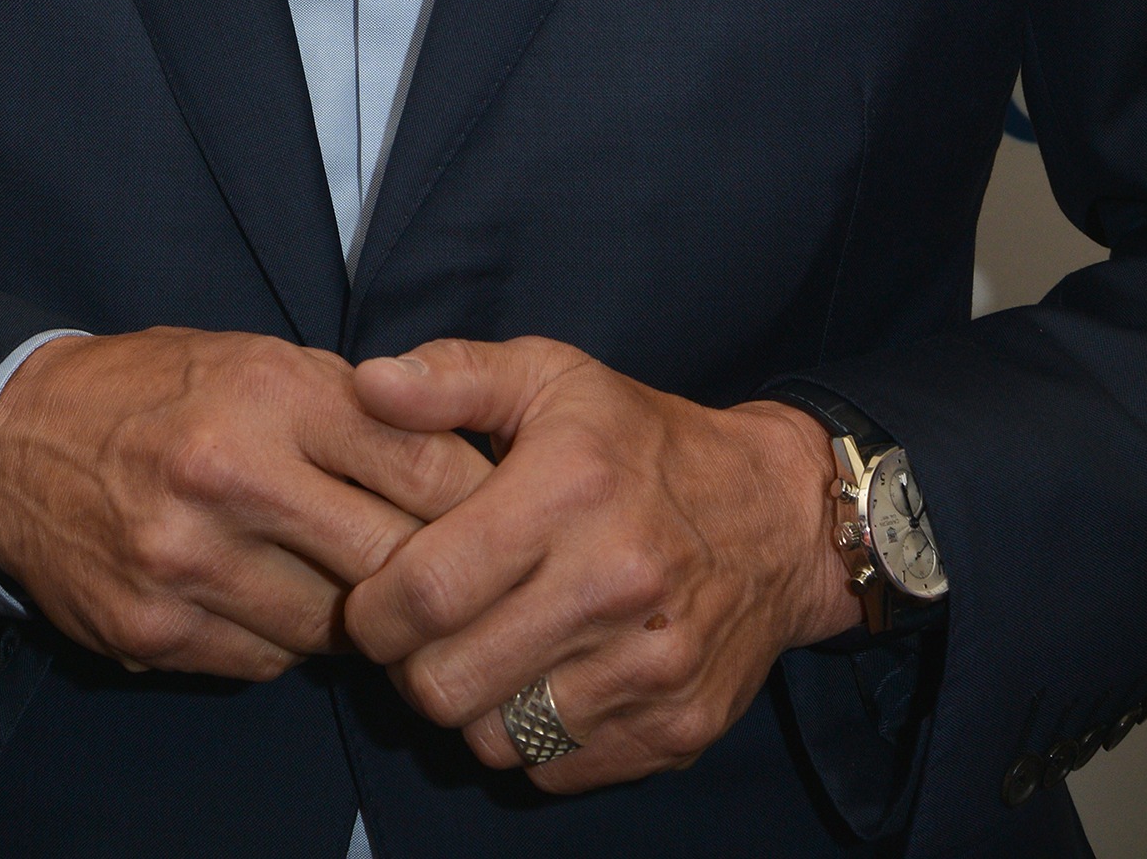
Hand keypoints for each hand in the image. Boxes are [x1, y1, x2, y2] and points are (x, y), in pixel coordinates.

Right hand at [0, 328, 491, 677]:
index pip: (416, 459)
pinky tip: (278, 601)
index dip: (472, 494)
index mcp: (267, 392)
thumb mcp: (255, 358)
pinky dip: (288, 640)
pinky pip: (267, 661)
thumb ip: (349, 406)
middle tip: (459, 576)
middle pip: (387, 557)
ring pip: (333, 626)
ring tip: (361, 589)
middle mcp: (229, 476)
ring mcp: (187, 563)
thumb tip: (457, 462)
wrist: (12, 442)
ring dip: (358, 616)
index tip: (500, 511)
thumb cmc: (155, 389)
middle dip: (431, 570)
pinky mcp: (154, 632)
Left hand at [343, 337, 856, 792]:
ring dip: (471, 704)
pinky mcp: (675, 729)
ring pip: (494, 738)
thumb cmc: (641, 442)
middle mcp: (615, 584)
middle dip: (410, 666)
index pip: (426, 590)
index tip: (374, 597)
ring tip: (486, 649)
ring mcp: (652, 668)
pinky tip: (543, 676)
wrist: (778, 516)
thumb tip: (369, 384)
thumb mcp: (551, 377)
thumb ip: (453, 377)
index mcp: (571, 491)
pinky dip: (531, 737)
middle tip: (424, 633)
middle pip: (447, 683)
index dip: (374, 609)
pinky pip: (554, 769)